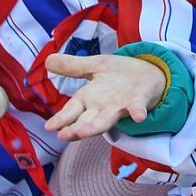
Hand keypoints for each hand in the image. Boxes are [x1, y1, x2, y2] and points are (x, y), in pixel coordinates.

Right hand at [44, 53, 166, 140]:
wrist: (148, 72)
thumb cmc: (118, 74)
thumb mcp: (94, 65)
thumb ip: (72, 66)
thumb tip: (47, 60)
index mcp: (89, 98)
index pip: (71, 110)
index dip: (61, 118)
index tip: (49, 127)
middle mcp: (102, 107)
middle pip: (86, 120)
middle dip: (75, 129)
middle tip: (63, 136)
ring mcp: (120, 106)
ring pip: (106, 119)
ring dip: (95, 126)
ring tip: (83, 132)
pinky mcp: (139, 101)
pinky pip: (138, 108)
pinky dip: (138, 113)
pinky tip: (138, 116)